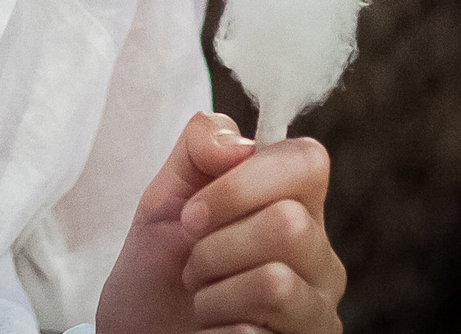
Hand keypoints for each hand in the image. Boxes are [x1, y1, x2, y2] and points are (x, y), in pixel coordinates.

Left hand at [97, 112, 341, 333]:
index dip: (242, 183)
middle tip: (194, 264)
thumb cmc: (160, 268)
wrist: (140, 333)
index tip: (194, 214)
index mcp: (295, 205)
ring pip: (275, 283)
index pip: (308, 160)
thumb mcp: (165, 196)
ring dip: (214, 293)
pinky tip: (216, 330)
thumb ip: (200, 146)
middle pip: (289, 224)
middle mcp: (320, 258)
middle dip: (216, 246)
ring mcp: (317, 311)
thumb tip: (239, 144)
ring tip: (205, 298)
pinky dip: (216, 330)